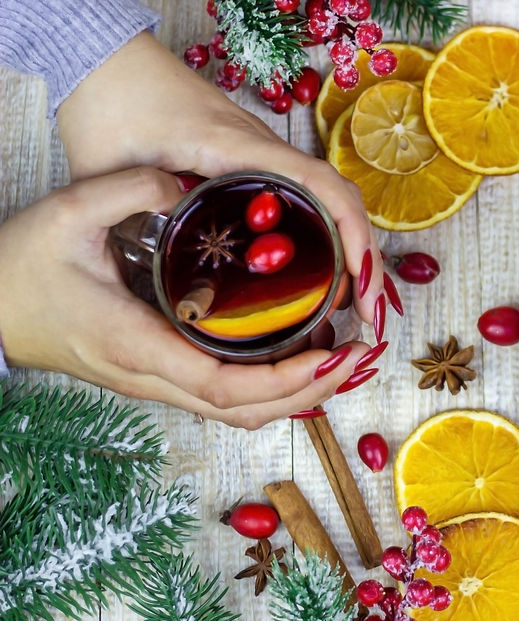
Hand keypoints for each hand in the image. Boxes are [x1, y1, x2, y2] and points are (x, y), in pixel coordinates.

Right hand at [0, 168, 369, 428]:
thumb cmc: (20, 267)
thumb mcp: (65, 215)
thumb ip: (125, 190)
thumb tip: (183, 182)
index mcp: (136, 346)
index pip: (223, 385)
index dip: (284, 380)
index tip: (330, 356)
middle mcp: (152, 377)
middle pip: (243, 411)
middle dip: (308, 392)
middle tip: (356, 358)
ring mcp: (156, 383)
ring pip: (236, 411)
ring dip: (294, 394)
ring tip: (340, 358)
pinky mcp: (159, 374)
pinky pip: (224, 396)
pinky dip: (270, 386)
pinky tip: (297, 356)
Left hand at [56, 32, 383, 327]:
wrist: (106, 61)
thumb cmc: (109, 104)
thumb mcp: (109, 171)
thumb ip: (128, 220)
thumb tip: (147, 280)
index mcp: (239, 149)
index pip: (322, 187)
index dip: (352, 236)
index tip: (363, 283)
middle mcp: (264, 152)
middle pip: (342, 202)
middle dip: (366, 260)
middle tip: (369, 315)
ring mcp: (263, 159)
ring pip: (331, 204)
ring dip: (352, 252)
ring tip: (357, 303)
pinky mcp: (254, 166)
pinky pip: (309, 202)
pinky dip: (330, 238)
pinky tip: (323, 275)